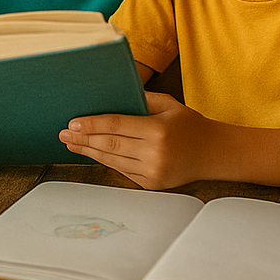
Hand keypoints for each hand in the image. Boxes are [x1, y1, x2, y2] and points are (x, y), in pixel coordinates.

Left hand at [60, 92, 216, 189]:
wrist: (215, 154)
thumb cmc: (189, 124)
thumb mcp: (168, 104)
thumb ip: (139, 99)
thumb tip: (108, 95)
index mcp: (158, 130)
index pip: (116, 126)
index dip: (92, 125)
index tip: (72, 123)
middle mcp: (155, 153)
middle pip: (110, 145)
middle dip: (83, 139)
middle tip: (63, 133)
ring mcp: (153, 172)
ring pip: (112, 161)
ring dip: (89, 152)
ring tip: (71, 144)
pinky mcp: (152, 184)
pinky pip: (122, 171)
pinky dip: (105, 161)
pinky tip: (92, 153)